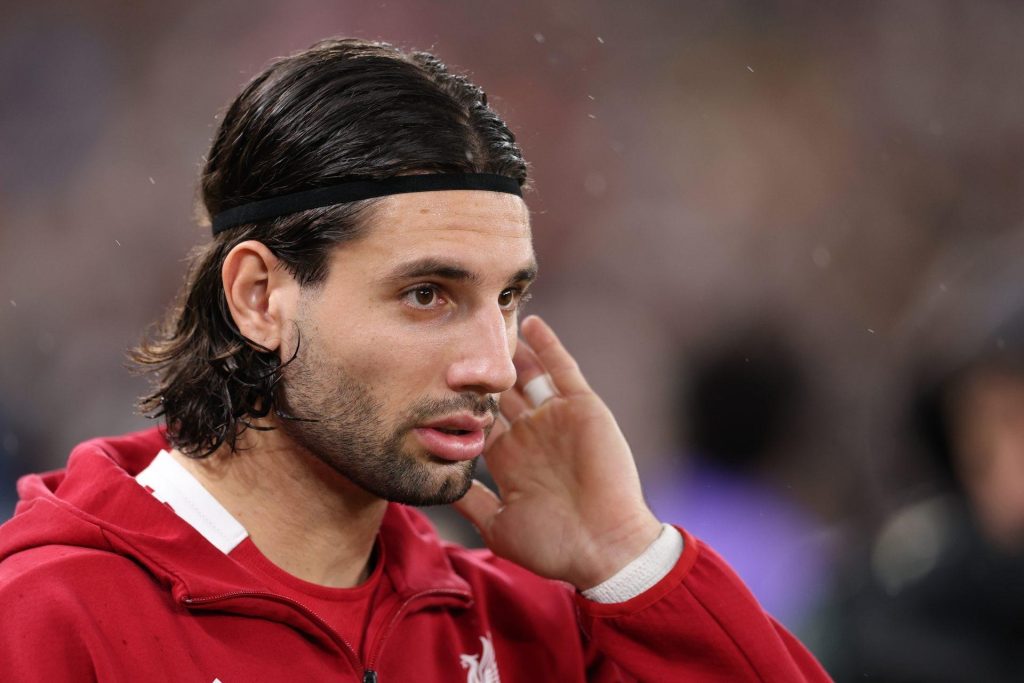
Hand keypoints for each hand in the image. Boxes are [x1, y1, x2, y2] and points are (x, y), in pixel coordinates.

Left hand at [453, 315, 662, 589]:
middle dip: (476, 371)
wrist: (605, 548)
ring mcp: (554, 418)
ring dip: (507, 352)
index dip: (455, 402)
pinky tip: (531, 322)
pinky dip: (547, 346)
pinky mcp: (581, 408)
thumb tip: (434, 481)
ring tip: (484, 324)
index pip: (476, 421)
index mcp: (508, 459)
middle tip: (449, 341)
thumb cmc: (553, 546)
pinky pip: (562, 369)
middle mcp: (529, 434)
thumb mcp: (498, 525)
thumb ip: (469, 500)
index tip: (428, 379)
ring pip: (526, 375)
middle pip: (497, 392)